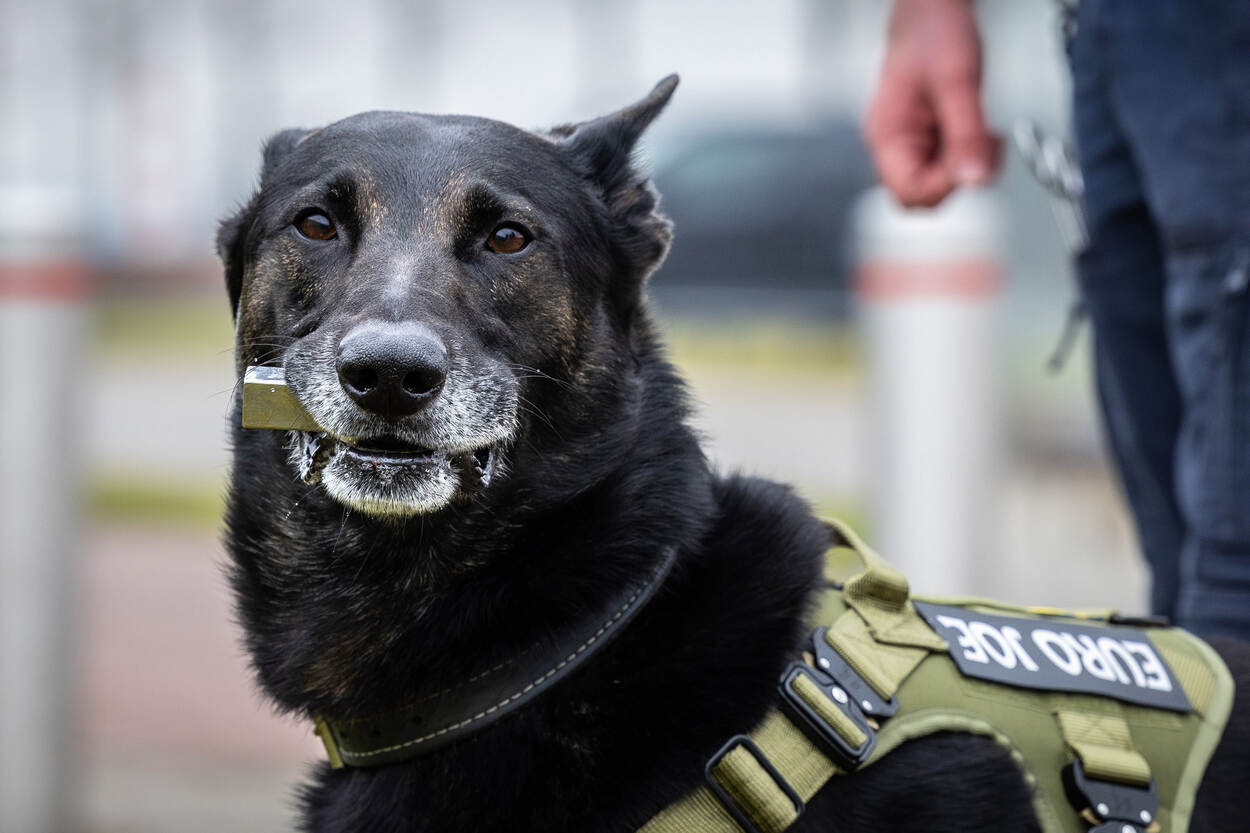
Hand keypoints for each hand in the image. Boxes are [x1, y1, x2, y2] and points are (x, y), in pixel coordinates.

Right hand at [864, 0, 1000, 207]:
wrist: (932, 8)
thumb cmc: (934, 32)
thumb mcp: (957, 83)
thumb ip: (966, 135)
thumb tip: (975, 181)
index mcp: (887, 136)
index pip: (909, 192)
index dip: (945, 185)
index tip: (973, 161)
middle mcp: (893, 146)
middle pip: (920, 197)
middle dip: (957, 179)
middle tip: (982, 146)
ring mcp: (909, 144)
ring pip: (937, 184)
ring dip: (966, 167)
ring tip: (984, 133)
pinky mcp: (927, 139)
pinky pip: (946, 166)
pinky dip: (969, 155)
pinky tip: (979, 131)